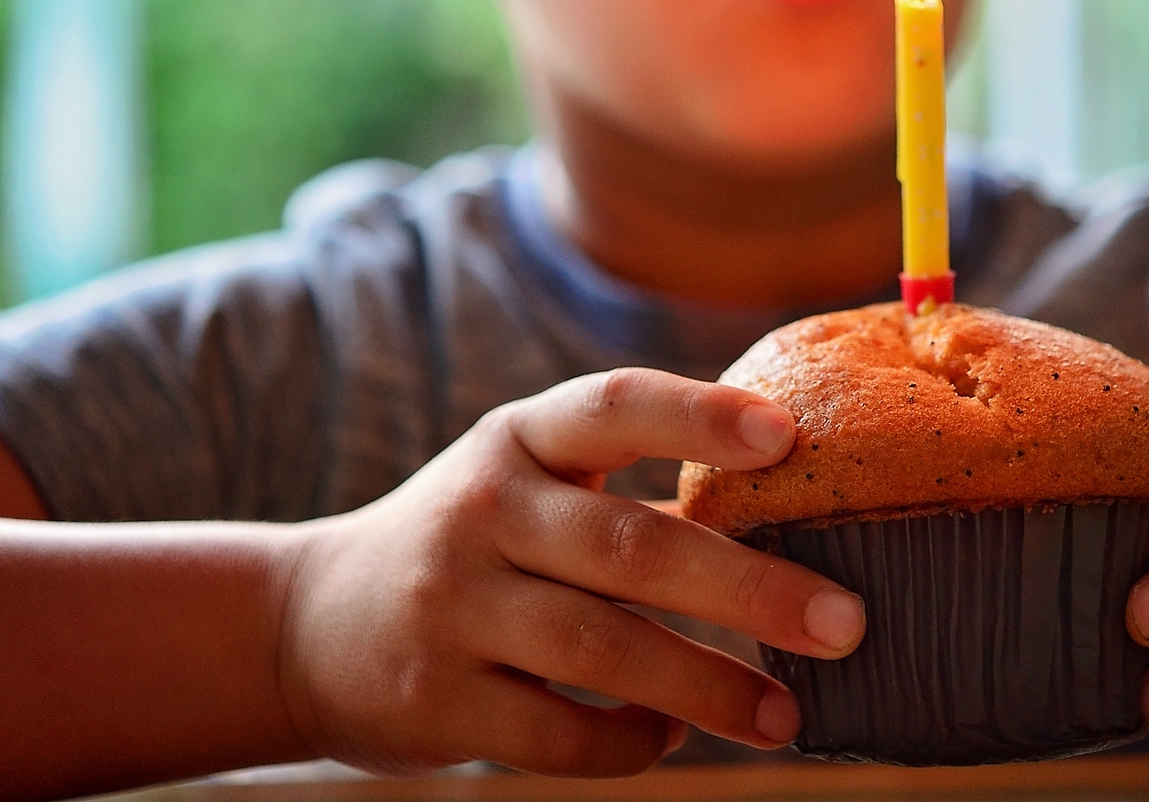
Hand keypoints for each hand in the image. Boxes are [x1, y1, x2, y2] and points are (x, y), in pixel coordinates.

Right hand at [273, 369, 864, 775]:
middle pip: (630, 545)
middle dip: (747, 588)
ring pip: (600, 648)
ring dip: (707, 686)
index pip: (613, 405)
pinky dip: (628, 743)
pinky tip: (671, 739)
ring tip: (785, 714)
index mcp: (518, 440)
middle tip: (845, 621)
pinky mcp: (435, 698)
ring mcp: (453, 605)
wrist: (303, 624)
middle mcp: (483, 509)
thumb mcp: (526, 485)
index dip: (699, 415)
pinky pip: (555, 733)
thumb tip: (797, 514)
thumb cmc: (470, 545)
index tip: (785, 435)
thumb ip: (631, 492)